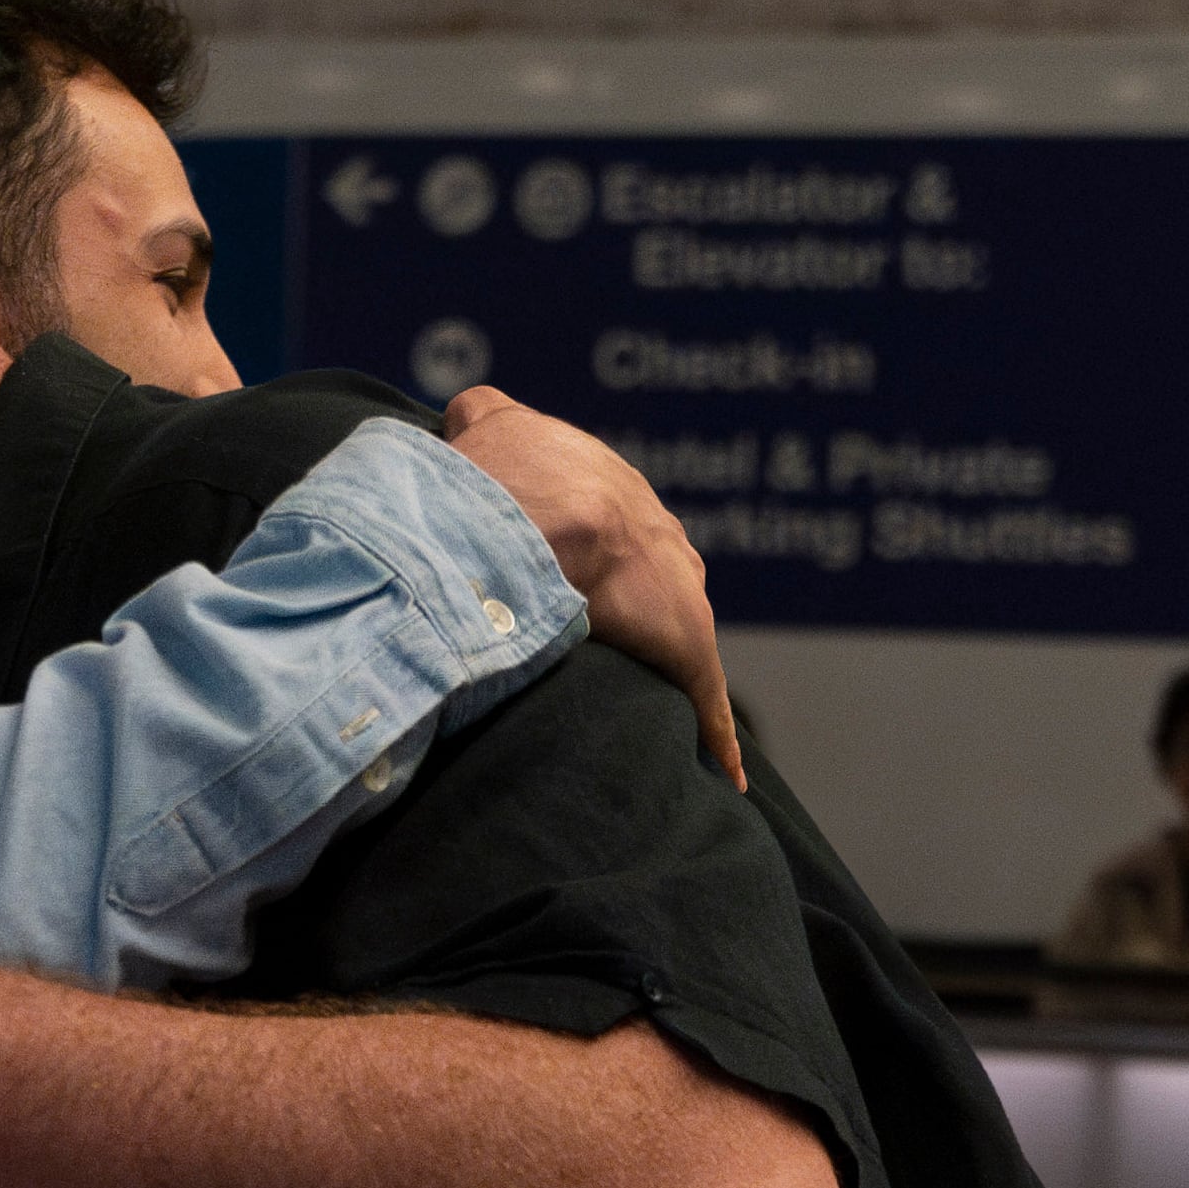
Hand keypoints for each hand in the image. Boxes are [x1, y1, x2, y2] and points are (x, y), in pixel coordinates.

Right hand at [440, 386, 742, 787]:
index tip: (583, 576)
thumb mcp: (488, 425)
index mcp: (612, 495)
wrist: (543, 516)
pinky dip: (715, 733)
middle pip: (659, 578)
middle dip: (642, 608)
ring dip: (666, 668)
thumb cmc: (507, 477)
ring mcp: (678, 590)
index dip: (601, 551)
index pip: (620, 526)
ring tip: (647, 712)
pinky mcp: (687, 644)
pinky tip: (725, 773)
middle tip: (609, 643)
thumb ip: (483, 417)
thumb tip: (463, 415)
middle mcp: (657, 538)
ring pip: (682, 633)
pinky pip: (705, 696)